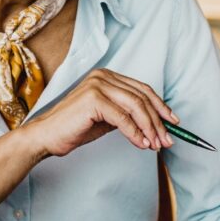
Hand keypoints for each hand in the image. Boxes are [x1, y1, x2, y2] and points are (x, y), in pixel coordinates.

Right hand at [21, 68, 178, 157]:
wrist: (46, 136)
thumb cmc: (74, 128)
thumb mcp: (107, 118)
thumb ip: (127, 114)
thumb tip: (156, 124)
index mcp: (106, 76)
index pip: (142, 89)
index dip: (160, 106)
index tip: (173, 122)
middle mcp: (103, 76)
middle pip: (142, 97)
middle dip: (158, 120)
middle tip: (168, 139)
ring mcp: (97, 85)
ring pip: (136, 107)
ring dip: (150, 128)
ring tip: (156, 145)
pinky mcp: (93, 100)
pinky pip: (123, 119)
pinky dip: (136, 133)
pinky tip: (142, 144)